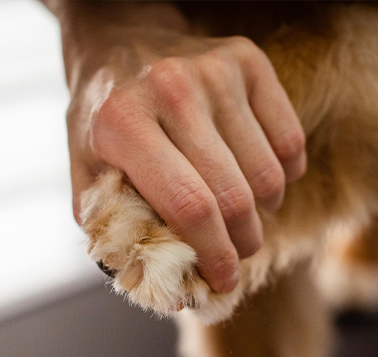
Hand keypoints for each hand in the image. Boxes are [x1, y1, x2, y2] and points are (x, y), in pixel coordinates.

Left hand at [67, 28, 305, 293]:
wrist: (121, 46)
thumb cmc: (105, 123)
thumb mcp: (87, 177)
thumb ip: (117, 233)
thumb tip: (170, 290)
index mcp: (122, 123)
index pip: (189, 207)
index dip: (214, 256)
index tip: (224, 281)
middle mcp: (171, 88)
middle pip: (234, 197)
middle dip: (242, 244)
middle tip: (235, 254)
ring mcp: (216, 70)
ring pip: (269, 175)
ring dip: (262, 211)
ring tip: (238, 210)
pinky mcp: (249, 61)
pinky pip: (291, 143)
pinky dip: (282, 175)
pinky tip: (254, 175)